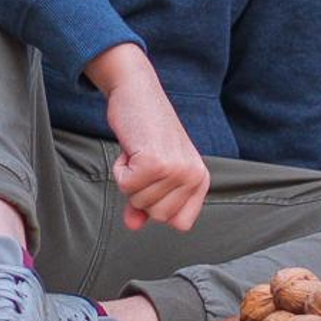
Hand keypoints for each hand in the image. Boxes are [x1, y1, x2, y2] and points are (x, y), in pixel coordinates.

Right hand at [87, 46, 210, 231]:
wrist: (139, 93)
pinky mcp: (154, 162)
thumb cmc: (147, 133)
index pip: (180, 223)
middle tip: (144, 163)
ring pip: (139, 201)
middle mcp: (193, 176)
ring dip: (129, 178)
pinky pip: (125, 186)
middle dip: (141, 193)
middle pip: (157, 216)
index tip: (155, 184)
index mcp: (201, 180)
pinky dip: (119, 169)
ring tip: (139, 153)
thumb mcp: (154, 171)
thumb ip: (147, 201)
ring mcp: (176, 170)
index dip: (158, 209)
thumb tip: (134, 226)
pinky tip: (130, 149)